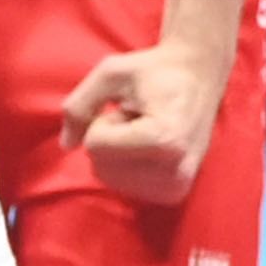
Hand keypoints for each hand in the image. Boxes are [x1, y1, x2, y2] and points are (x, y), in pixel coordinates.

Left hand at [59, 39, 227, 204]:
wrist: (199, 75)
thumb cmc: (155, 70)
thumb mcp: (111, 72)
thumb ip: (80, 104)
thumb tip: (66, 144)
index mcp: (164, 139)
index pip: (95, 146)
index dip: (103, 120)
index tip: (131, 105)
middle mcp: (174, 171)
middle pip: (101, 168)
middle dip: (109, 139)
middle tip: (138, 118)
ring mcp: (176, 187)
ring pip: (110, 179)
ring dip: (118, 152)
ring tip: (145, 129)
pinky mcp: (175, 194)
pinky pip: (125, 188)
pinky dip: (128, 166)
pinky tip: (150, 145)